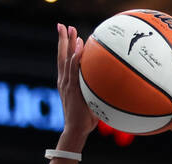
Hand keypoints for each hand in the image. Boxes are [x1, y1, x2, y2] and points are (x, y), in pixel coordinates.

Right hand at [56, 23, 96, 143]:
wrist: (76, 129)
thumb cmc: (85, 119)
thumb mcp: (90, 101)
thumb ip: (96, 92)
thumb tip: (111, 88)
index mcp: (66, 82)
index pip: (64, 60)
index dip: (65, 46)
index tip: (69, 34)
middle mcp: (64, 80)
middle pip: (61, 55)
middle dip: (62, 39)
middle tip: (63, 25)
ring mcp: (66, 83)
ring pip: (66, 58)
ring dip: (68, 44)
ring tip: (71, 31)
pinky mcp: (71, 88)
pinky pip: (72, 69)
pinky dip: (75, 58)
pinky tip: (78, 48)